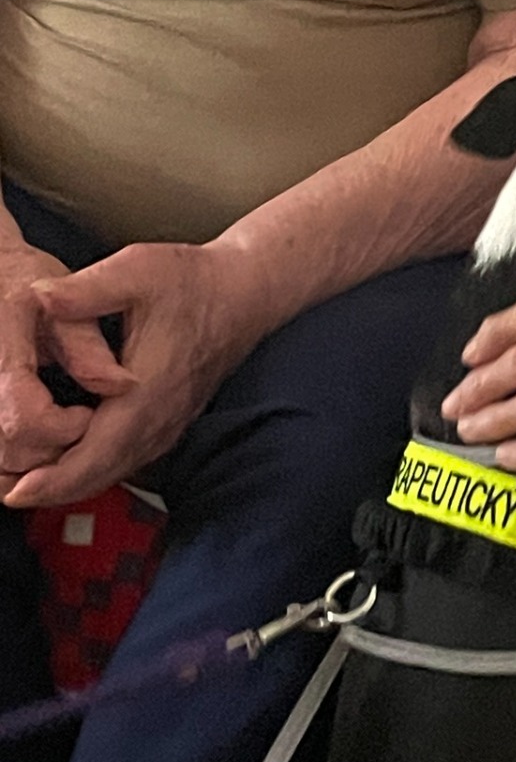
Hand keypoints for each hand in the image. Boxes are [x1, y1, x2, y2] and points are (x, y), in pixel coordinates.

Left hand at [3, 241, 272, 509]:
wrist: (245, 294)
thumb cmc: (193, 281)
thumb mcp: (136, 270)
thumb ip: (84, 289)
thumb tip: (39, 298)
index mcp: (146, 392)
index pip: (94, 453)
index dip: (51, 479)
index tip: (14, 490)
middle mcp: (158, 420)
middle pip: (97, 476)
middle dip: (46, 491)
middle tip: (4, 490)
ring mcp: (165, 426)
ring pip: (110, 474)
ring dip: (64, 485)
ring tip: (20, 484)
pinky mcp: (167, 424)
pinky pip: (123, 462)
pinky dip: (87, 472)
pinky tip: (59, 467)